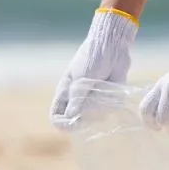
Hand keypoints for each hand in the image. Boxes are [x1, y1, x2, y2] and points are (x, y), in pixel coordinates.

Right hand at [50, 8, 137, 128]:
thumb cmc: (91, 58)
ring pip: (95, 117)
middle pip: (77, 121)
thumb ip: (77, 98)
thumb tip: (71, 117)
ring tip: (102, 88)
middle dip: (85, 116)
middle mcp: (78, 100)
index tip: (74, 122)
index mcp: (65, 93)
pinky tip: (111, 87)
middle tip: (92, 103)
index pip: (56, 116)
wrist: (112, 46)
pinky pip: (109, 109)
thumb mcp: (81, 78)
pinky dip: (111, 100)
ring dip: (100, 106)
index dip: (63, 123)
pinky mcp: (108, 99)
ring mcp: (94, 101)